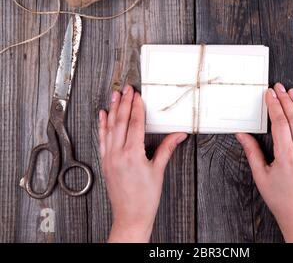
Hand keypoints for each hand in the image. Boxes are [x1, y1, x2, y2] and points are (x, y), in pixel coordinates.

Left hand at [98, 85, 186, 242]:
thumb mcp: (158, 171)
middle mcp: (118, 153)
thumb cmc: (145, 198)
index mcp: (133, 154)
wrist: (131, 216)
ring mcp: (109, 157)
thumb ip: (167, 149)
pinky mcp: (105, 162)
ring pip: (109, 128)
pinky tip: (102, 116)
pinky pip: (102, 139)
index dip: (137, 107)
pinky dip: (101, 126)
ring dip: (112, 109)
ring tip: (114, 95)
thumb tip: (178, 135)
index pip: (135, 124)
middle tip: (127, 89)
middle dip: (124, 103)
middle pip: (121, 121)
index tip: (138, 96)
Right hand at [236, 83, 292, 242]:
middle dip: (285, 100)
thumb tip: (242, 134)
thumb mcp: (261, 175)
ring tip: (292, 92)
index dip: (274, 106)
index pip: (280, 123)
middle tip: (279, 87)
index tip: (269, 94)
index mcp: (286, 156)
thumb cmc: (279, 198)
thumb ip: (252, 151)